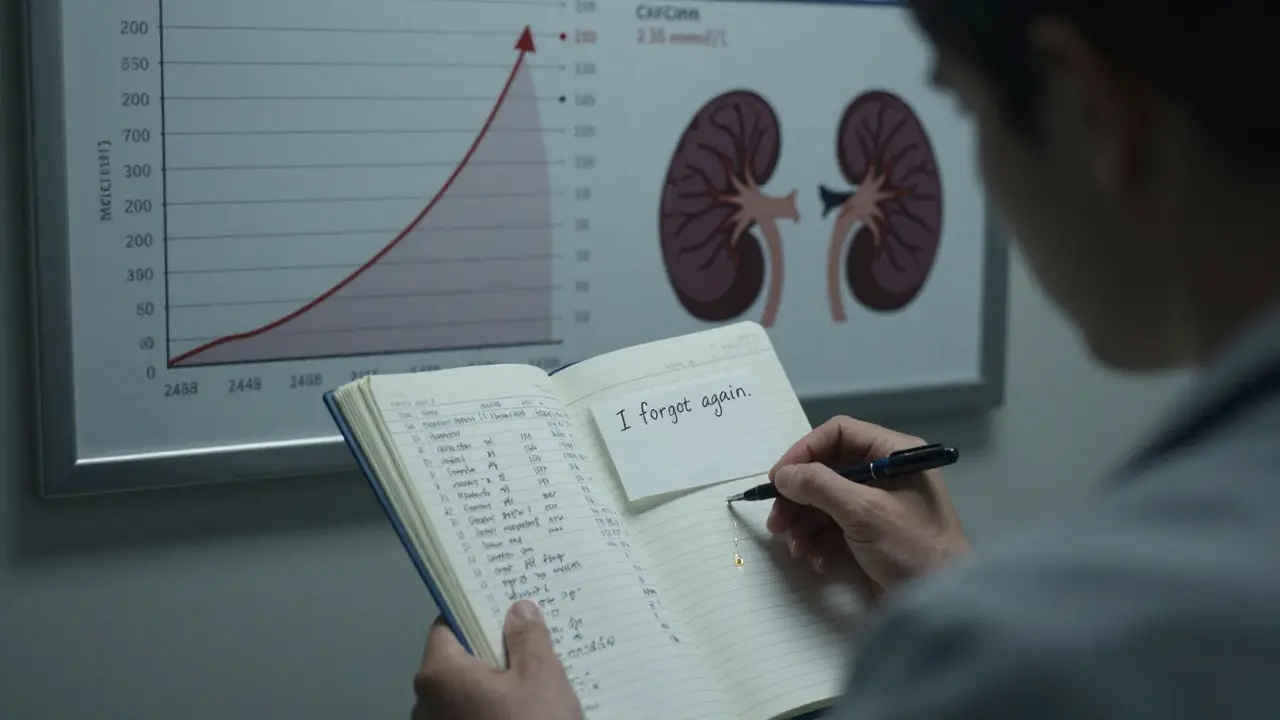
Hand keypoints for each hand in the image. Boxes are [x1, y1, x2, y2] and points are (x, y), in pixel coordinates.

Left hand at [413, 600, 581, 719]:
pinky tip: (521, 712)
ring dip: (492, 684)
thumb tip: (518, 609)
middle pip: (456, 659)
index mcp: (438, 673)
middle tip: (528, 645)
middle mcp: (425, 702)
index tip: (502, 608)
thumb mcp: (541, 677)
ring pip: (463, 691)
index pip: (446, 625)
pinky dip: (488, 710)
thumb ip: (527, 637)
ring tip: (532, 682)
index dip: (475, 613)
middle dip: (491, 651)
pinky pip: (466, 716)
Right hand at [766, 415, 969, 600]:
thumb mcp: (863, 512)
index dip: (804, 452)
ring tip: (796, 549)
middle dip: (799, 498)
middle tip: (776, 523)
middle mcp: (887, 473)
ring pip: (826, 502)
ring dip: (805, 525)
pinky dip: (820, 542)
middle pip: (828, 470)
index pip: (839, 434)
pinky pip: (835, 527)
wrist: (943, 603)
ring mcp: (879, 505)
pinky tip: (817, 561)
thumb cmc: (911, 547)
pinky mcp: (873, 534)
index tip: (777, 479)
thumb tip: (783, 475)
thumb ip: (819, 486)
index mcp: (894, 453)